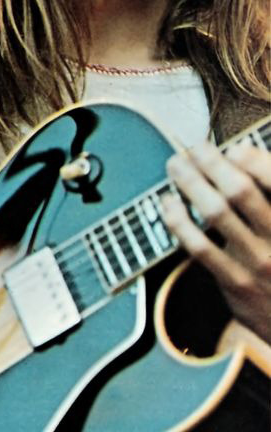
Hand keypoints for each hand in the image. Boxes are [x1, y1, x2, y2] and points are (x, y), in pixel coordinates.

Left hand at [162, 140, 270, 343]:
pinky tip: (169, 204)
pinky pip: (199, 246)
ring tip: (176, 165)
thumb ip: (270, 196)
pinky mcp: (236, 283)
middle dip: (210, 162)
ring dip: (189, 182)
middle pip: (239, 189)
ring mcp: (258, 262)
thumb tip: (240, 154)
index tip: (234, 150)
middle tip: (193, 149)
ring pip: (215, 212)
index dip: (253, 159)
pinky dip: (179, 220)